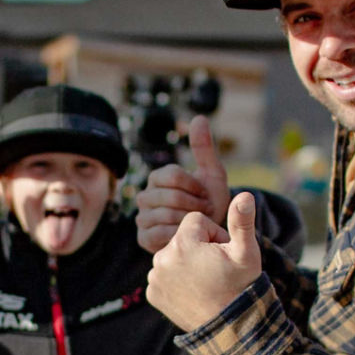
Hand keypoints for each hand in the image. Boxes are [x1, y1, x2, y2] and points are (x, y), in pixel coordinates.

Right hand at [135, 115, 230, 252]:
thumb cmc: (209, 201)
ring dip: (188, 221)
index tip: (205, 194)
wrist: (207, 234)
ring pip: (165, 216)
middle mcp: (145, 195)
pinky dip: (178, 235)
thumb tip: (199, 117)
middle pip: (170, 197)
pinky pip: (159, 234)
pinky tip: (186, 235)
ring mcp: (142, 217)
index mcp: (159, 177)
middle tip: (204, 211)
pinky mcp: (143, 237)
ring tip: (197, 223)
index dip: (196, 187)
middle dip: (194, 205)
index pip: (173, 175)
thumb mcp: (212, 174)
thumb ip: (204, 147)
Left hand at [147, 191, 262, 330]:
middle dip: (198, 248)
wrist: (229, 329)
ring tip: (204, 282)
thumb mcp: (246, 252)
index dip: (213, 234)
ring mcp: (155, 278)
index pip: (195, 221)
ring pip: (172, 257)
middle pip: (182, 238)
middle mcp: (162, 258)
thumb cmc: (240, 287)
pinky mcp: (152, 293)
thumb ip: (242, 221)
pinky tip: (192, 292)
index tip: (222, 253)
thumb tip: (245, 194)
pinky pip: (164, 276)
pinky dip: (176, 281)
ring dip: (186, 263)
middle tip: (215, 270)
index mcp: (183, 243)